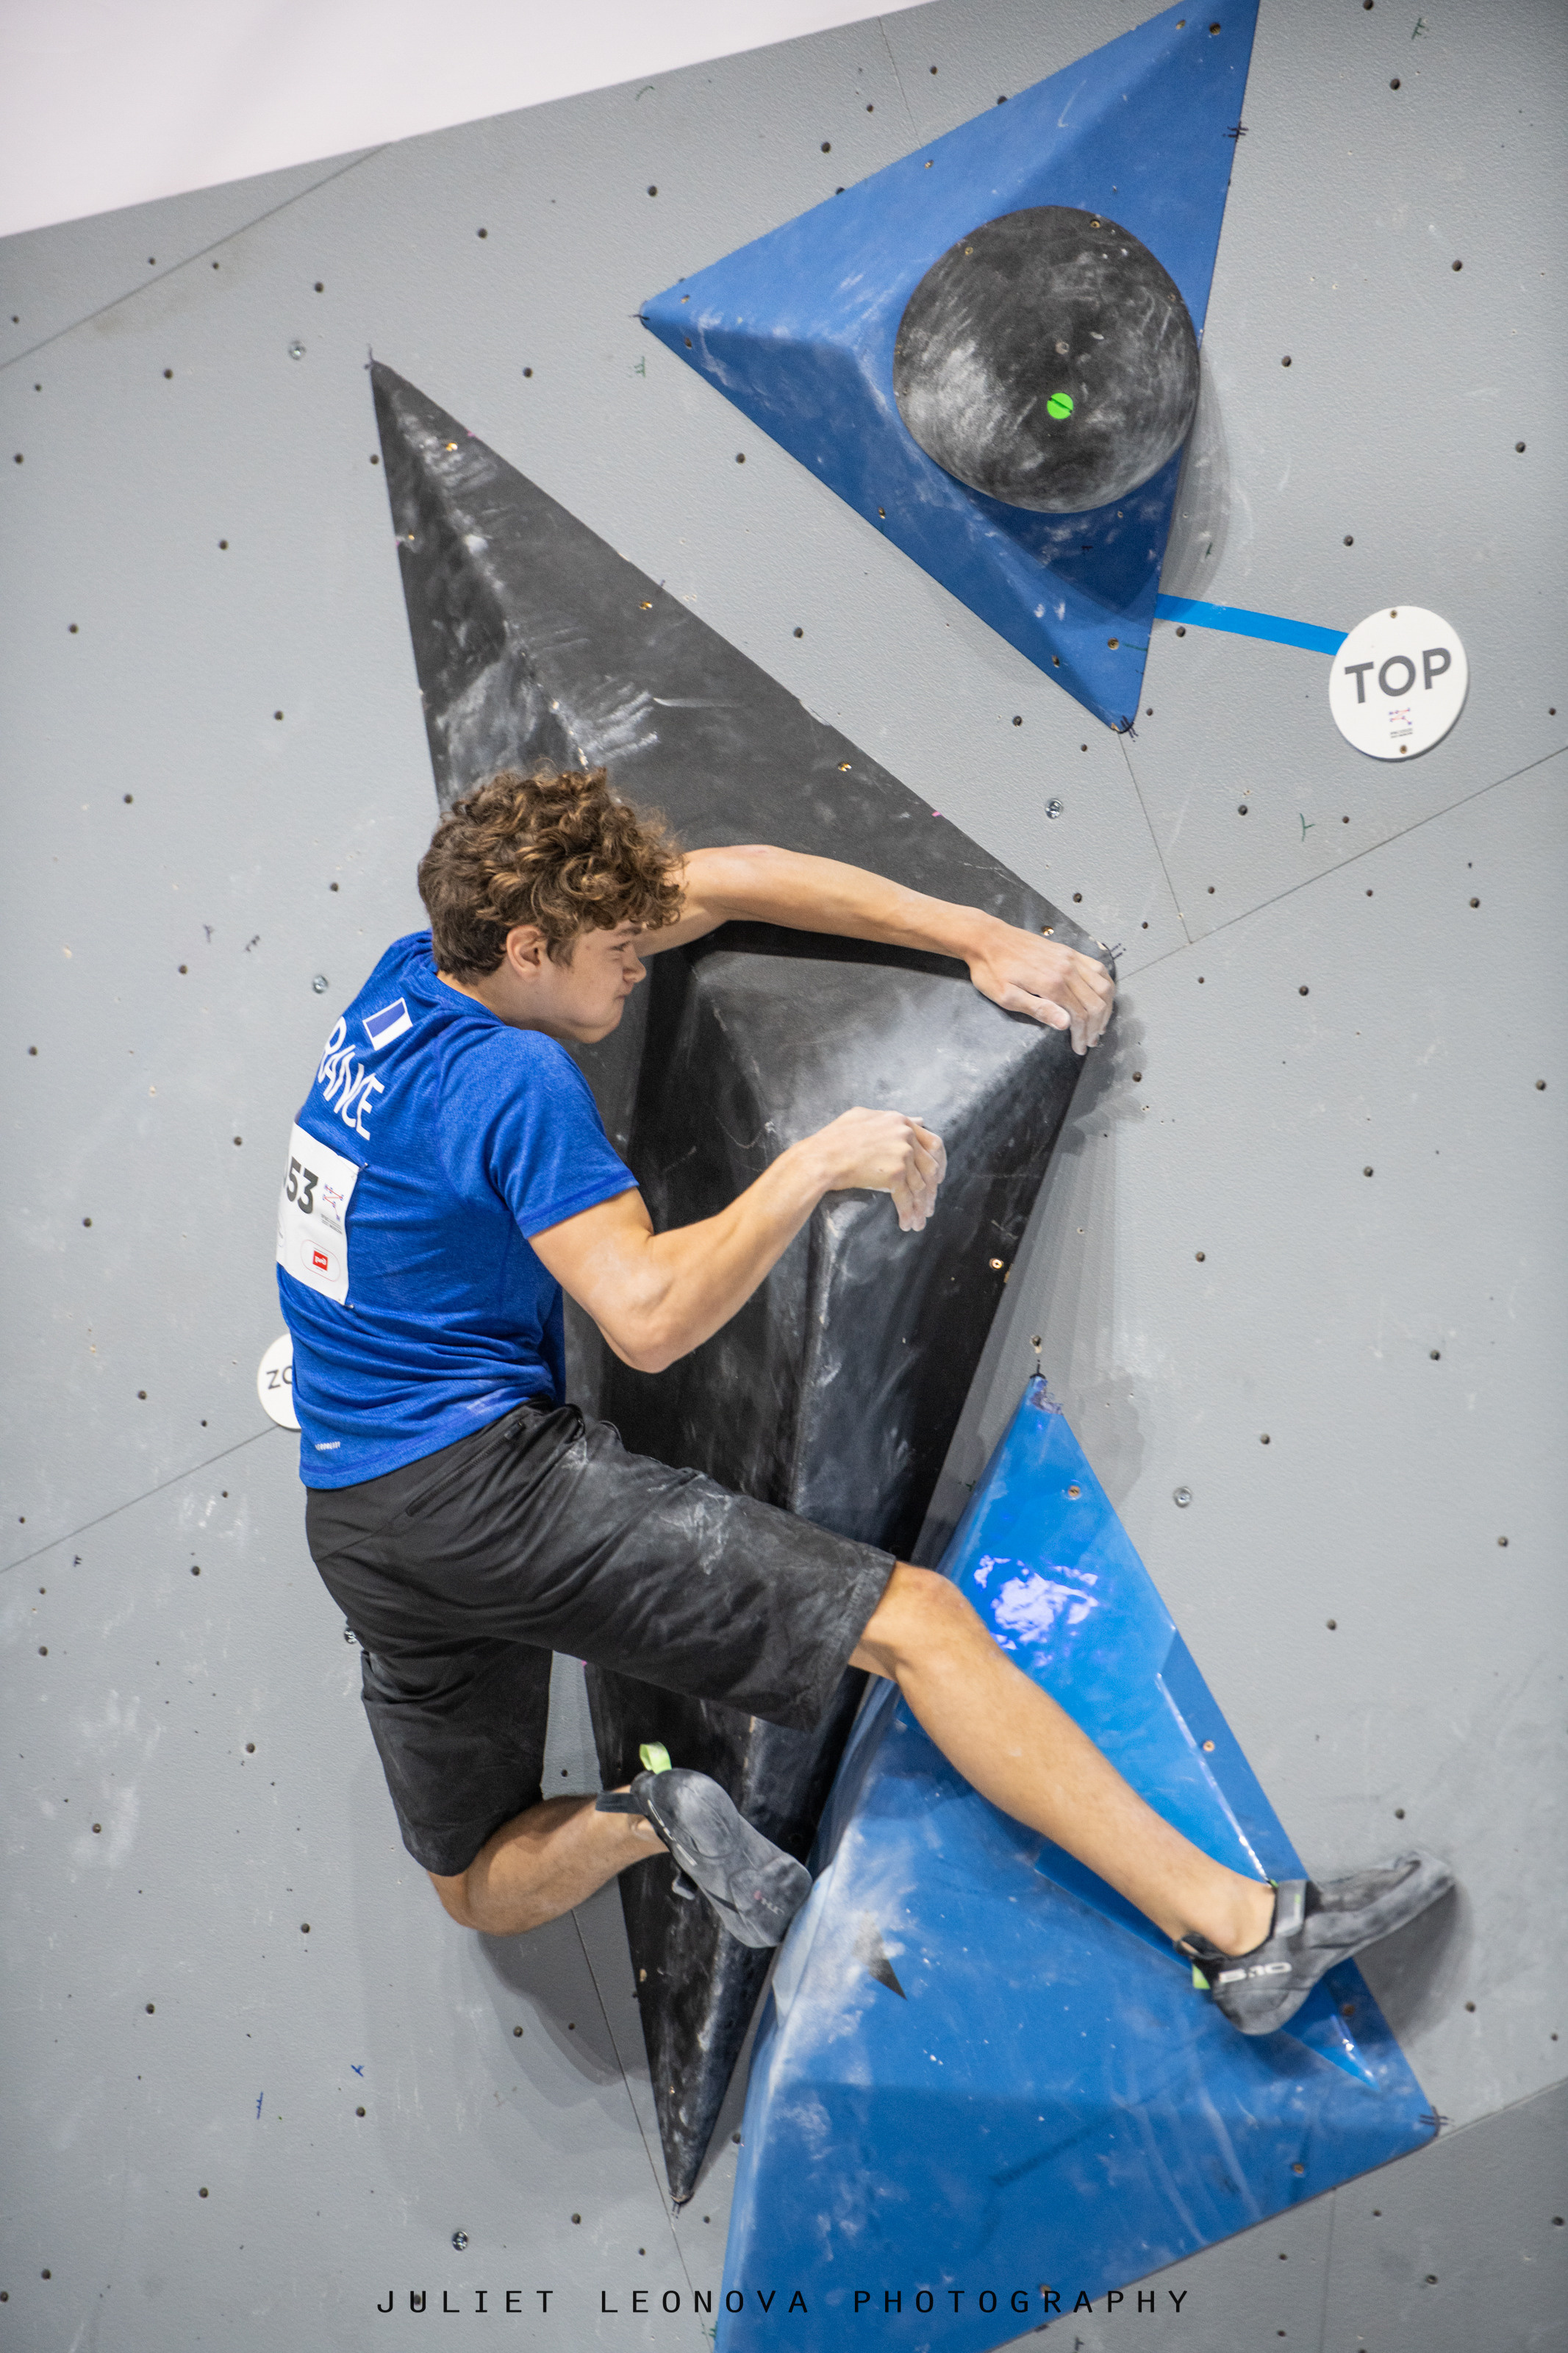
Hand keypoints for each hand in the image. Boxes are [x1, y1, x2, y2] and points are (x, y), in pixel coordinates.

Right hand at [806, 1108, 946, 1231]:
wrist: (821, 1157)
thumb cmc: (835, 1137)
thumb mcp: (864, 1116)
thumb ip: (892, 1119)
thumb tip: (918, 1119)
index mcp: (900, 1121)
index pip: (933, 1142)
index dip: (938, 1162)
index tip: (937, 1177)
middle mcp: (905, 1136)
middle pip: (930, 1167)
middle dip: (931, 1189)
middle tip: (929, 1204)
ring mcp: (902, 1155)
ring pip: (920, 1186)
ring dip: (921, 1206)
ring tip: (919, 1221)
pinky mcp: (894, 1174)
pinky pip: (907, 1198)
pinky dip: (908, 1213)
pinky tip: (907, 1225)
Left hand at [965, 918, 1113, 1053]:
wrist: (987, 938)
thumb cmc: (991, 969)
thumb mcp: (1006, 996)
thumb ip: (1038, 1010)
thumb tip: (1066, 1024)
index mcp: (1052, 984)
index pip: (1080, 1016)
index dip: (1082, 1035)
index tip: (1079, 1048)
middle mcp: (1067, 969)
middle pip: (1096, 1002)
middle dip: (1097, 1026)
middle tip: (1090, 1041)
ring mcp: (1070, 958)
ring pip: (1103, 985)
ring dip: (1105, 1008)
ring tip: (1099, 1024)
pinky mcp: (1068, 951)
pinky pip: (1097, 968)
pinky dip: (1105, 986)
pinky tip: (1101, 997)